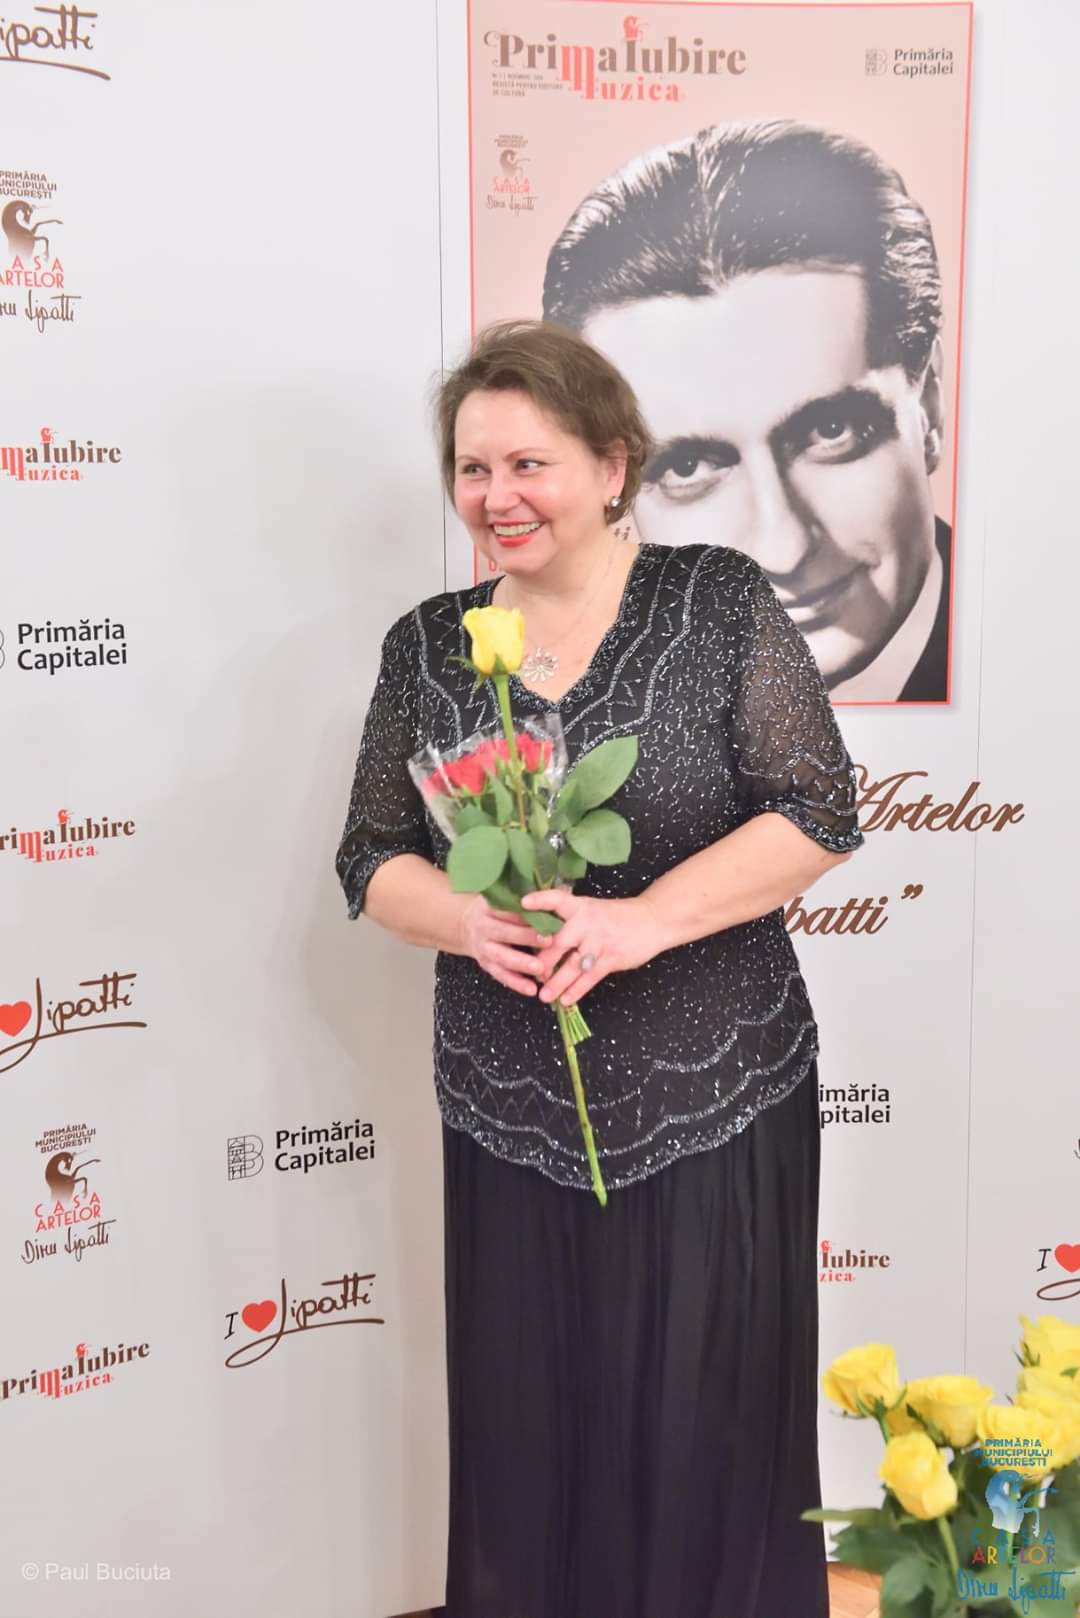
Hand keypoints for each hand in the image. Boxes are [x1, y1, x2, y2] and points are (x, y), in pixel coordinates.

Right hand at [457, 893, 558, 997]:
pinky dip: (516, 983)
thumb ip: (526, 897)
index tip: (545, 915)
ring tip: (540, 969)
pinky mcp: (486, 965)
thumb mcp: (503, 898)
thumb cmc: (496, 910)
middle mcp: (483, 926)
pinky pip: (501, 975)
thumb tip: (561, 887)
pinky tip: (532, 990)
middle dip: (526, 937)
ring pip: (502, 957)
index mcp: (489, 906)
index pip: (507, 908)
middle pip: (504, 932)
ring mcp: (483, 947)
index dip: (525, 913)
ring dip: (521, 963)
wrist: (465, 925)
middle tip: (549, 941)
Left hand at [519, 889, 664, 1006]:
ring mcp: (599, 941)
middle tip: (530, 973)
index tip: (524, 903)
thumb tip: (539, 934)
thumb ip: (569, 919)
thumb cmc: (616, 916)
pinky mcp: (611, 958)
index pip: (557, 899)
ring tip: (544, 996)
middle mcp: (587, 923)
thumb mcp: (592, 908)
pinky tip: (566, 1000)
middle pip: (560, 942)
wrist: (652, 920)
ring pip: (573, 965)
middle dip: (543, 960)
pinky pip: (590, 978)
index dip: (541, 900)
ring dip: (557, 983)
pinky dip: (577, 990)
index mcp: (580, 907)